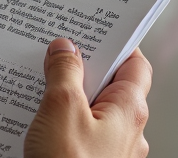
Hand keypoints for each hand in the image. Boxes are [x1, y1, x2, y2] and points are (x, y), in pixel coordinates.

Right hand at [24, 39, 150, 157]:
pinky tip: (42, 120)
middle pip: (111, 86)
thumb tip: (65, 49)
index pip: (135, 64)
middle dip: (84, 69)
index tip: (93, 31)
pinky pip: (81, 132)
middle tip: (60, 54)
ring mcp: (110, 150)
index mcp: (129, 112)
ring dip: (71, 97)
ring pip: (93, 110)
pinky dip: (64, 121)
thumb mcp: (62, 109)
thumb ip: (65, 72)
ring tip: (46, 86)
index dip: (116, 45)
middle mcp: (127, 132)